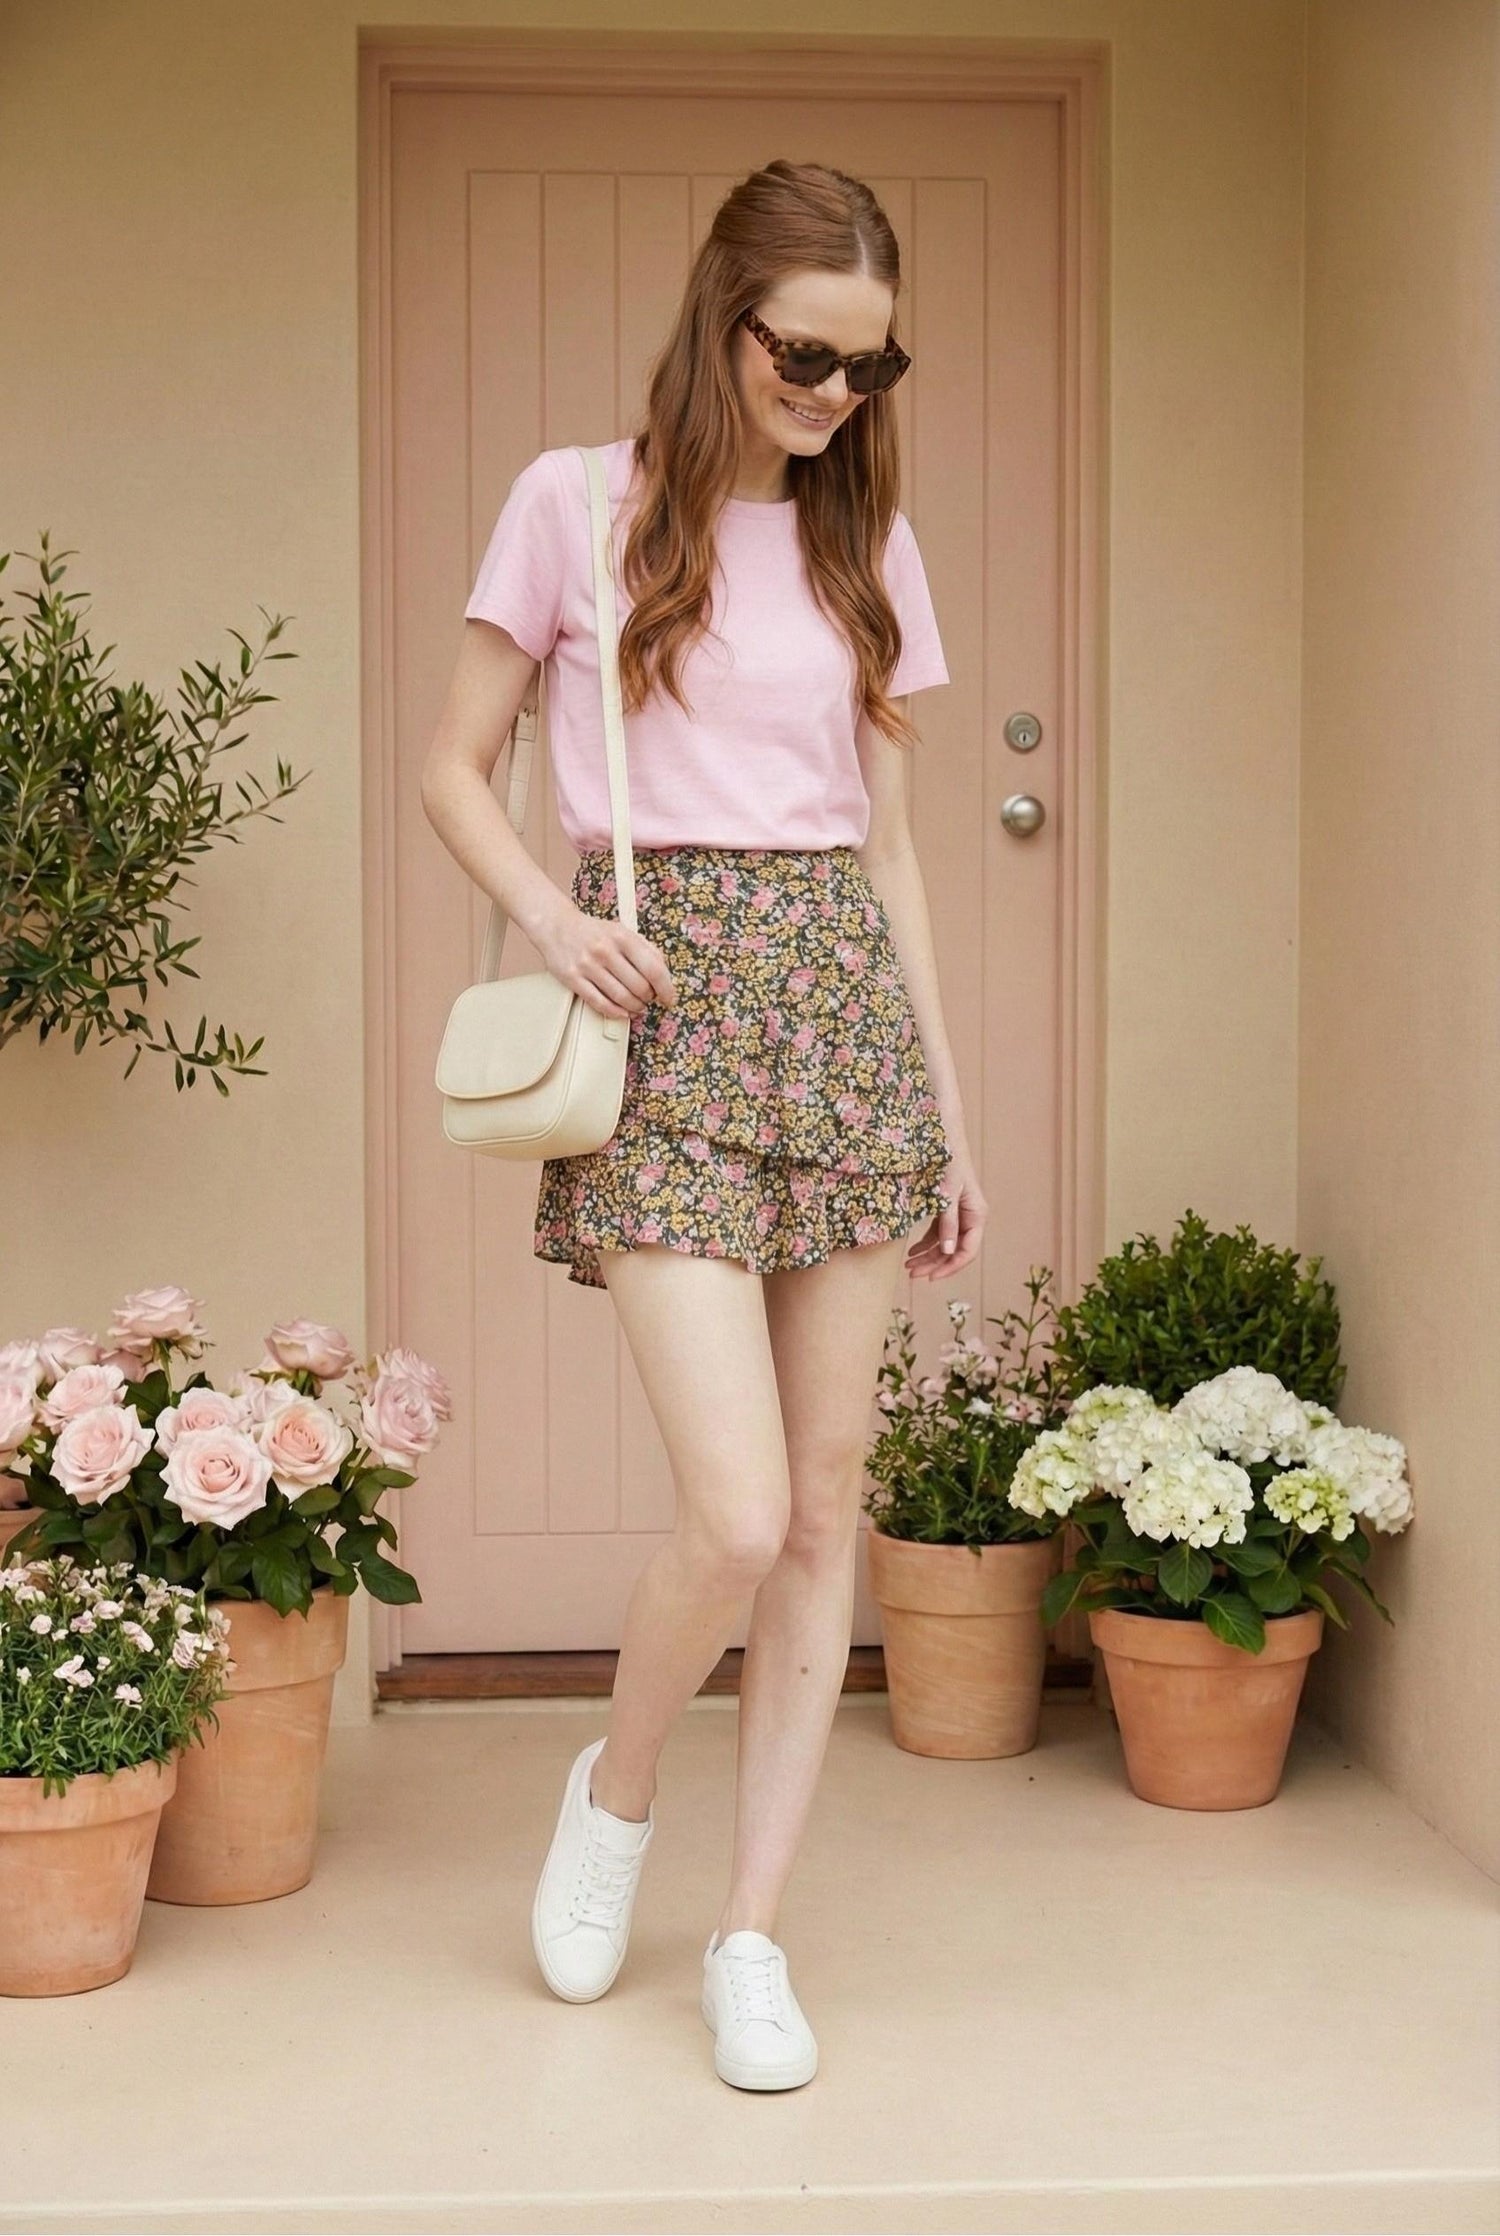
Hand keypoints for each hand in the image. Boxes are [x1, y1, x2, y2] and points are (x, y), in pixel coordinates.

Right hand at [535, 900, 677, 1022]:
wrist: (557, 926)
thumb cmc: (594, 932)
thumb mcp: (622, 931)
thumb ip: (645, 949)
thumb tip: (664, 972)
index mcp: (622, 937)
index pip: (653, 968)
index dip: (665, 988)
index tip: (669, 997)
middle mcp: (605, 950)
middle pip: (638, 987)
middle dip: (648, 998)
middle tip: (649, 999)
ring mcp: (587, 965)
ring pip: (621, 998)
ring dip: (634, 1007)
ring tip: (637, 1006)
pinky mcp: (572, 979)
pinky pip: (599, 1003)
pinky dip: (615, 1012)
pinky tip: (622, 1012)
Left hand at [905, 1154, 986, 1279]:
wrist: (943, 1135)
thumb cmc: (947, 1161)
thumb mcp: (946, 1193)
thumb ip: (948, 1222)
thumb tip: (949, 1251)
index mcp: (976, 1214)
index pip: (967, 1251)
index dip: (950, 1267)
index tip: (930, 1277)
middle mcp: (970, 1217)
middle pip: (954, 1251)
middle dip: (934, 1264)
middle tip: (912, 1274)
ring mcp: (959, 1213)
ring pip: (945, 1244)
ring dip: (928, 1256)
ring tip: (908, 1266)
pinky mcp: (947, 1208)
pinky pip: (938, 1233)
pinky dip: (926, 1243)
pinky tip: (912, 1251)